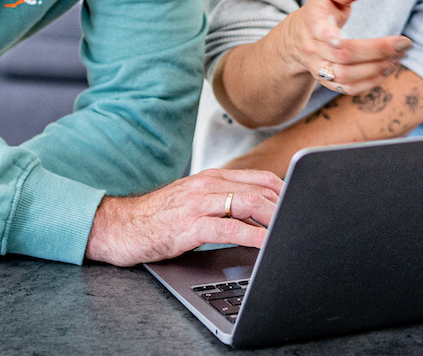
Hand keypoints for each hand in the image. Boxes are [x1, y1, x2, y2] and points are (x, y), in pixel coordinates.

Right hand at [85, 168, 282, 266]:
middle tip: (301, 221)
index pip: (258, 178)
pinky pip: (229, 228)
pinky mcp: (189, 225)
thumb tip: (257, 215)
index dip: (284, 191)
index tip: (299, 204)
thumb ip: (222, 203)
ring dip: (274, 218)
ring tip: (289, 231)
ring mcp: (198, 203)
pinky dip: (252, 236)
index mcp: (211, 178)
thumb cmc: (158, 218)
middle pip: (259, 189)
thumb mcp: (194, 202)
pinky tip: (264, 245)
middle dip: (285, 206)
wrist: (121, 226)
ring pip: (248, 203)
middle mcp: (207, 185)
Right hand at [282, 0, 411, 94]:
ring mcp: (319, 68)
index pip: (323, 33)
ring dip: (375, 69)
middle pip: (344, 56)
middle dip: (376, 52)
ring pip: (346, 76)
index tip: (353, 38)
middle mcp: (313, 49)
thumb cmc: (319, 14)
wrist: (297, 39)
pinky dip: (369, 83)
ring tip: (398, 59)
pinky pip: (347, 89)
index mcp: (313, 24)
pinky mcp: (327, 82)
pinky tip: (387, 71)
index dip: (336, 38)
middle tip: (403, 45)